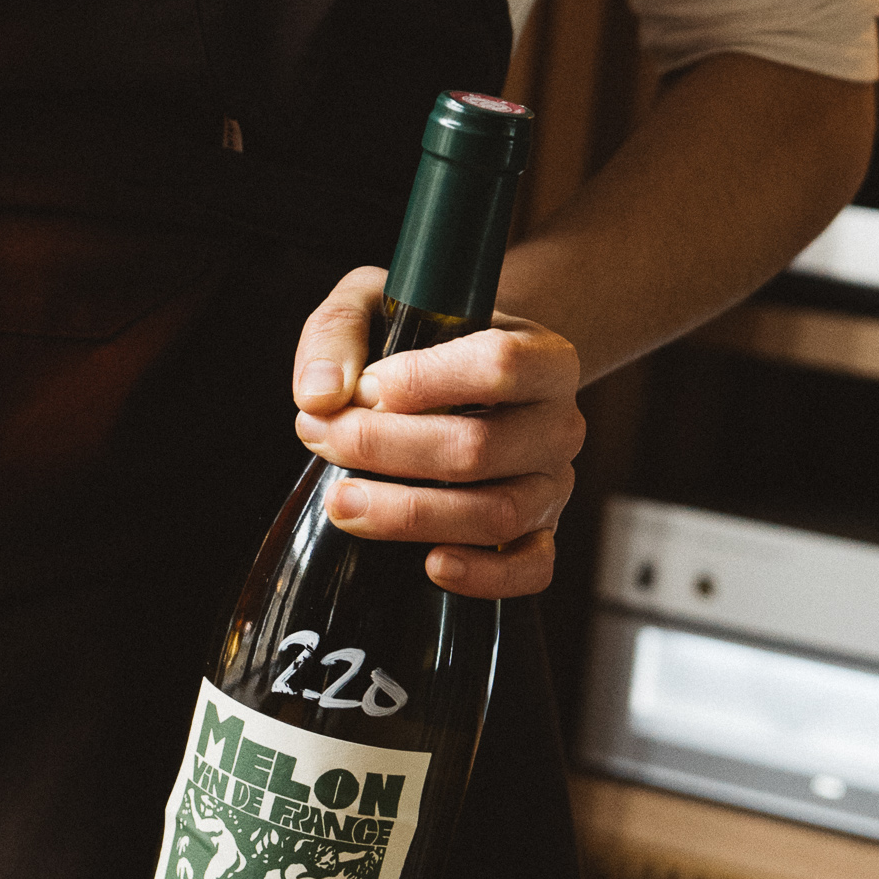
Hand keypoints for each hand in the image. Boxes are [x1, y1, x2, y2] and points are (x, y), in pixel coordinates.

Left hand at [289, 268, 584, 597]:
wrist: (465, 377)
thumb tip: (320, 394)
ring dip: (408, 513)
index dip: (424, 381)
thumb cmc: (424, 338)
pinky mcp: (540, 534)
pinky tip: (430, 564)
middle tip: (322, 438)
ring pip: (496, 514)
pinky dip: (483, 575)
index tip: (364, 387)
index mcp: (541, 355)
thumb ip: (340, 331)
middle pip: (480, 448)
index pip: (500, 364)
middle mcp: (559, 422)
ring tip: (341, 501)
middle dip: (386, 449)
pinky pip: (530, 569)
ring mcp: (553, 483)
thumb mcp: (378, 304)